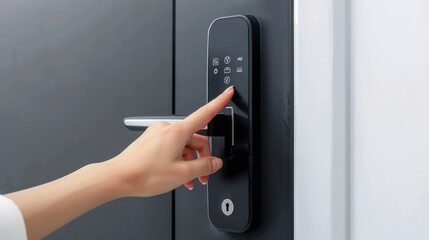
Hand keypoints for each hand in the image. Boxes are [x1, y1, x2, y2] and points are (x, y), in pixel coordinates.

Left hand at [108, 86, 233, 196]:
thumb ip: (204, 167)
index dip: (219, 102)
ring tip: (188, 180)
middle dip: (202, 157)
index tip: (228, 93)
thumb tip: (215, 163)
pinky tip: (177, 175)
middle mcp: (168, 128)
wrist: (119, 177)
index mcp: (178, 132)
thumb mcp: (182, 173)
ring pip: (184, 145)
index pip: (205, 113)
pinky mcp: (152, 141)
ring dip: (189, 162)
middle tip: (202, 176)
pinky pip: (172, 147)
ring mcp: (158, 134)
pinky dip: (178, 160)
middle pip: (196, 138)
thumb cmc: (144, 174)